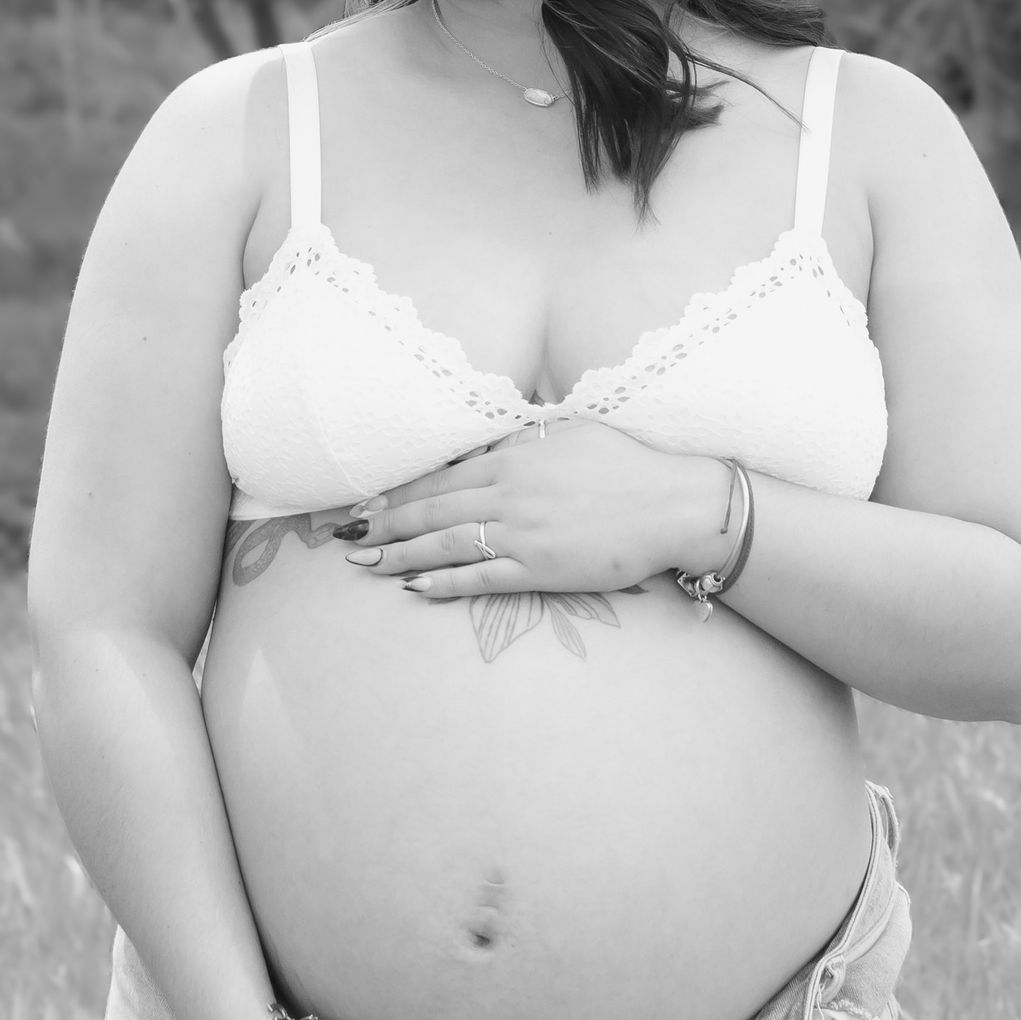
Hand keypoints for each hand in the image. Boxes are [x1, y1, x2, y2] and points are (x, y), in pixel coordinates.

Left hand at [336, 417, 729, 602]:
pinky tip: (413, 587)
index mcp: (514, 457)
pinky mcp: (540, 568)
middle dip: (383, 521)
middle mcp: (508, 492)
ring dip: (398, 553)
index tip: (368, 500)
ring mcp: (521, 532)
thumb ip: (527, 436)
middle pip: (430, 509)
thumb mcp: (572, 432)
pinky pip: (479, 577)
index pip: (441, 476)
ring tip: (364, 561)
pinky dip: (442, 582)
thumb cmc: (629, 465)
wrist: (675, 504)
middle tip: (345, 533)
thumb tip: (497, 437)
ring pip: (443, 543)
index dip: (399, 491)